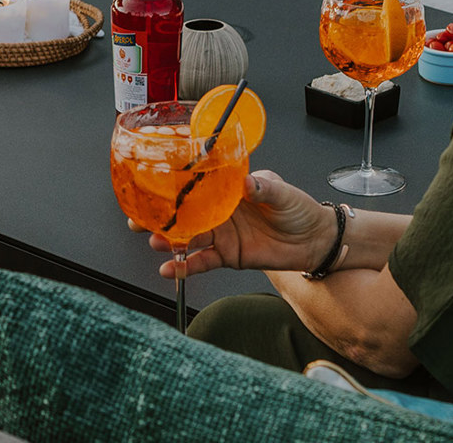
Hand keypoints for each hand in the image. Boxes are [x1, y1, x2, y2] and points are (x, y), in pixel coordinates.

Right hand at [146, 170, 333, 278]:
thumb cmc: (300, 209)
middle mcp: (220, 211)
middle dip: (159, 217)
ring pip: (188, 238)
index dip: (174, 188)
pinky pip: (202, 262)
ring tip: (155, 243)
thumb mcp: (283, 193)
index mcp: (229, 189)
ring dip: (169, 242)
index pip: (196, 186)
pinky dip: (186, 267)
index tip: (153, 188)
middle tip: (138, 220)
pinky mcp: (227, 256)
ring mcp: (222, 234)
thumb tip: (248, 184)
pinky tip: (172, 269)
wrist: (314, 241)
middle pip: (184, 214)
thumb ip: (264, 188)